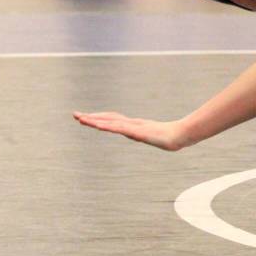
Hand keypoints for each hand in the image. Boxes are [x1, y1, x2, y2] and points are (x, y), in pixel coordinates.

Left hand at [73, 111, 188, 150]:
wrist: (181, 135)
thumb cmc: (172, 137)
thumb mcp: (158, 139)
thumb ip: (156, 137)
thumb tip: (162, 140)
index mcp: (134, 126)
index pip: (113, 120)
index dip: (100, 118)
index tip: (86, 118)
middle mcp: (131, 124)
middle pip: (108, 119)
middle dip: (91, 117)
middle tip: (75, 115)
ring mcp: (133, 127)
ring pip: (110, 122)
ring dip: (95, 120)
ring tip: (81, 119)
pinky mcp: (136, 131)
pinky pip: (118, 128)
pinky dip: (106, 125)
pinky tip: (97, 125)